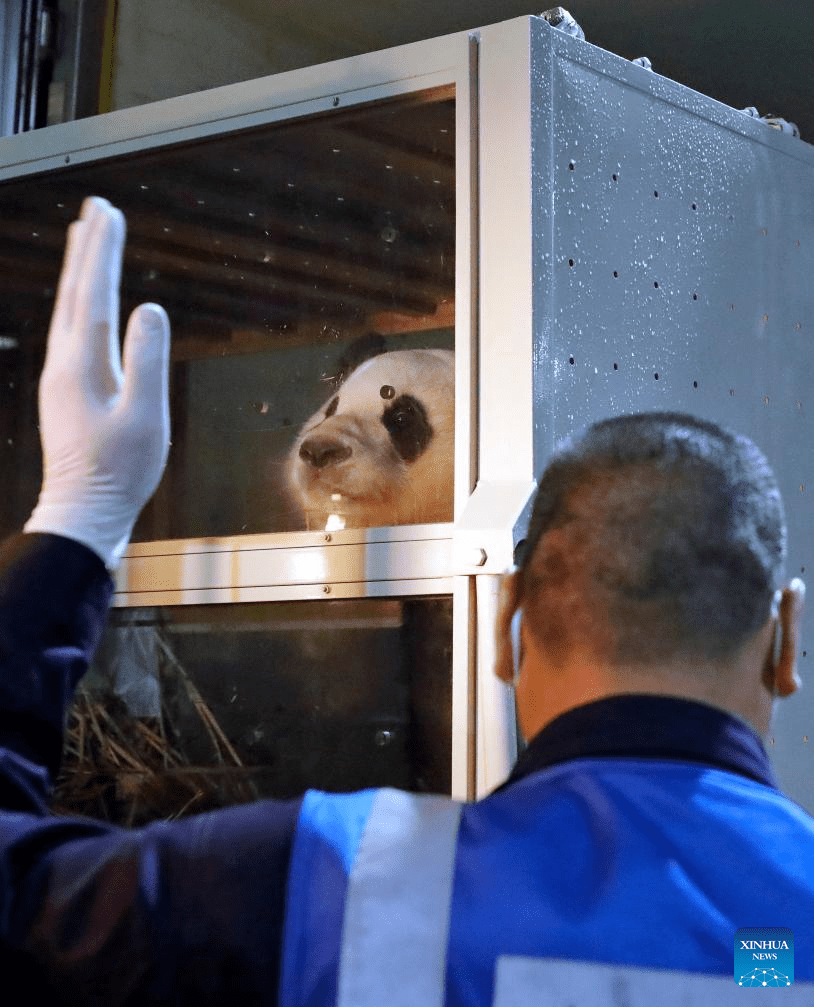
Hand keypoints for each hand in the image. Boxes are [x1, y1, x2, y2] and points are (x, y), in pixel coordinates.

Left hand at [24, 197, 170, 568]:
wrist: (83, 511)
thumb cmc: (120, 471)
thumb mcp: (144, 418)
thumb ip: (146, 361)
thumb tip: (148, 308)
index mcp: (83, 365)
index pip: (93, 294)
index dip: (102, 252)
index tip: (110, 213)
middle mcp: (63, 363)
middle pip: (74, 293)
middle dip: (86, 249)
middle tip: (96, 209)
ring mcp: (59, 377)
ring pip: (66, 310)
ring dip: (78, 271)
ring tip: (85, 240)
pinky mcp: (64, 391)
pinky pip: (68, 330)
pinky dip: (77, 301)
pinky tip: (83, 302)